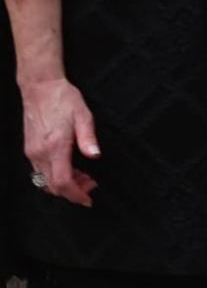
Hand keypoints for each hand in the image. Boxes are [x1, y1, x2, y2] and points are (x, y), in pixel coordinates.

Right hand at [20, 77, 97, 206]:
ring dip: (64, 184)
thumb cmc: (63, 99)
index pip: (62, 182)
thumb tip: (95, 155)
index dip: (76, 194)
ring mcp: (32, 152)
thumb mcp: (84, 115)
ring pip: (45, 181)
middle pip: (53, 186)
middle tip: (90, 184)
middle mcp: (40, 153)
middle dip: (73, 191)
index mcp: (55, 146)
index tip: (88, 199)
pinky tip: (69, 167)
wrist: (40, 88)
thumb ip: (89, 138)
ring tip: (83, 176)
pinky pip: (40, 171)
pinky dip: (55, 175)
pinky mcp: (29, 149)